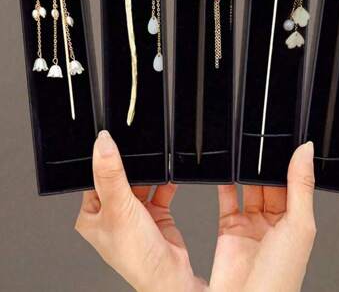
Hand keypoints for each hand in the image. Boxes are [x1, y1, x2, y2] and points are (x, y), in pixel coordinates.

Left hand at [75, 131, 206, 291]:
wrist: (171, 275)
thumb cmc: (136, 256)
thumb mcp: (119, 208)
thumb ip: (111, 174)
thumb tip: (102, 144)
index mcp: (92, 214)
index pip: (94, 177)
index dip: (103, 159)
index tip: (113, 139)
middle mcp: (111, 213)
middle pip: (119, 176)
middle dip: (131, 165)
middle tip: (139, 151)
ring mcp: (134, 213)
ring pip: (140, 181)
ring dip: (150, 173)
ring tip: (157, 162)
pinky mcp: (155, 212)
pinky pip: (159, 188)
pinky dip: (166, 181)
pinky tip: (169, 173)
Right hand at [210, 142, 315, 291]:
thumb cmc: (280, 279)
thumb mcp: (298, 226)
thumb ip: (300, 186)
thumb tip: (306, 152)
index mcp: (297, 221)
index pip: (294, 183)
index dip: (290, 162)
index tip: (286, 139)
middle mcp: (274, 222)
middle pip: (269, 183)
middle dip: (266, 164)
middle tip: (262, 140)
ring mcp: (250, 224)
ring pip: (248, 187)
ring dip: (246, 170)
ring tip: (244, 149)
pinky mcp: (228, 227)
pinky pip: (226, 198)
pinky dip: (224, 183)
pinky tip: (225, 168)